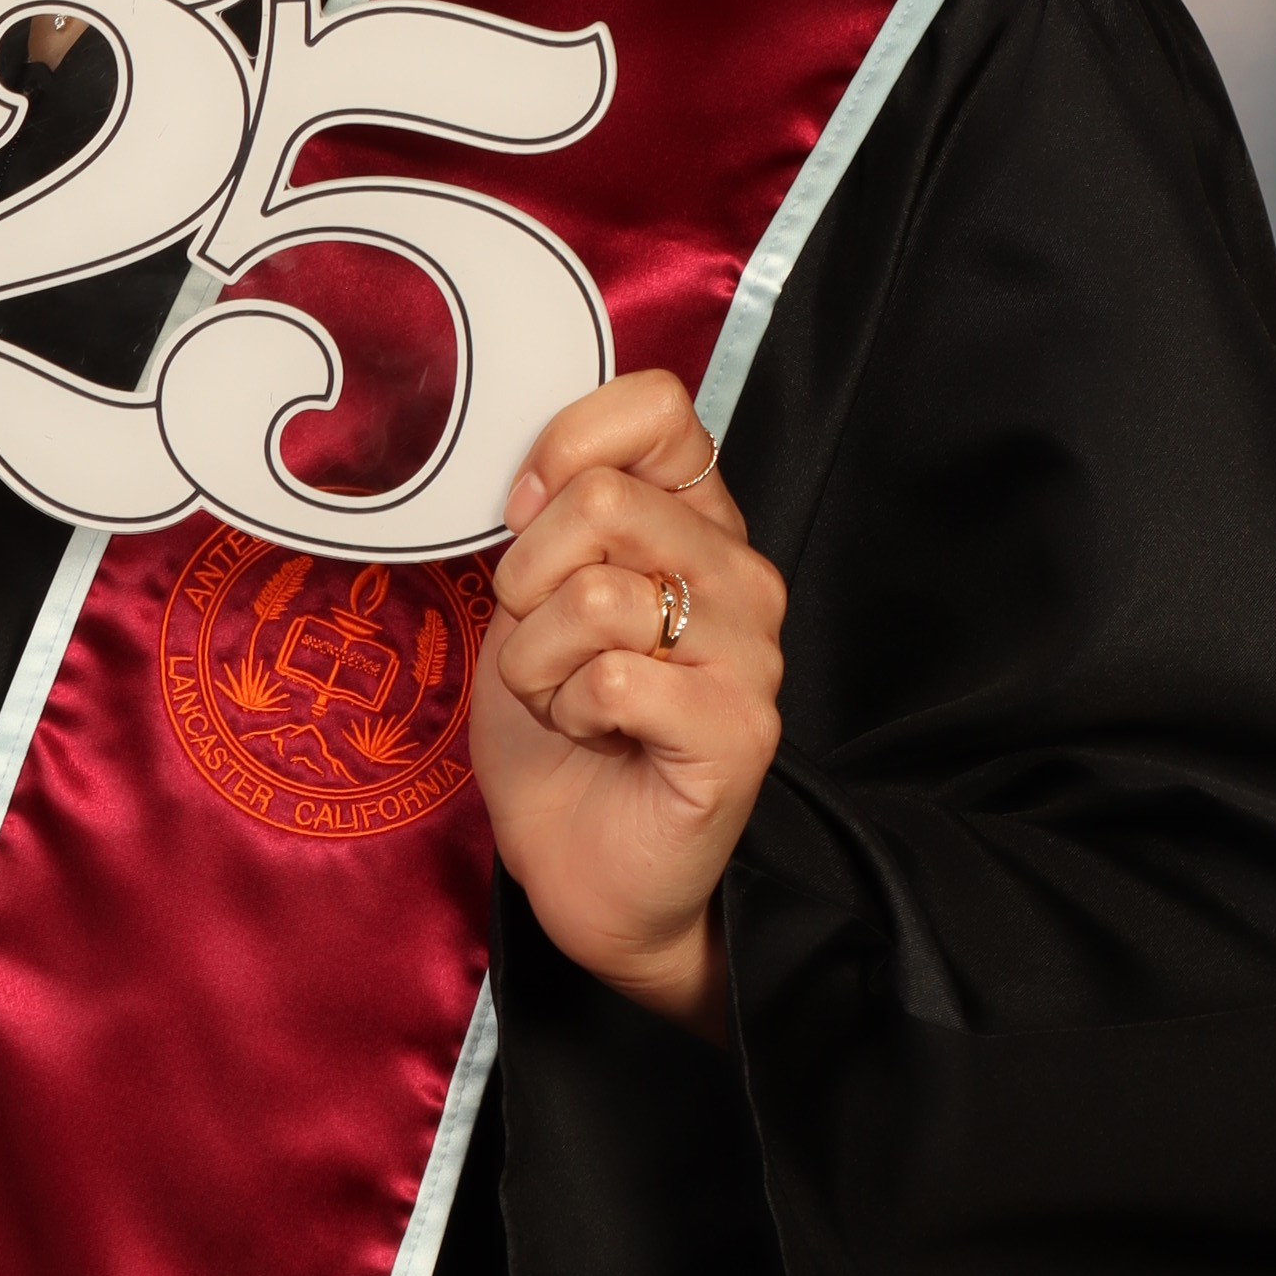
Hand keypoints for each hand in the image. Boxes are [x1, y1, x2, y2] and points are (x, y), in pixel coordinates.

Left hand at [468, 369, 782, 1041]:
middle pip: (601, 499)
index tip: (528, 517)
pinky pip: (611, 679)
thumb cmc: (560, 731)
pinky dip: (568, 711)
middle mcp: (740, 575)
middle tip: (543, 643)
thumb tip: (525, 469)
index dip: (563, 447)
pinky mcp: (738, 731)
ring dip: (538, 661)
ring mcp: (750, 654)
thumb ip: (546, 517)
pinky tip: (594, 738)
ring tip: (567, 701)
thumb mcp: (533, 598)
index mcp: (697, 523)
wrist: (585, 870)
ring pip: (595, 594)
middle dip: (526, 578)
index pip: (656, 406)